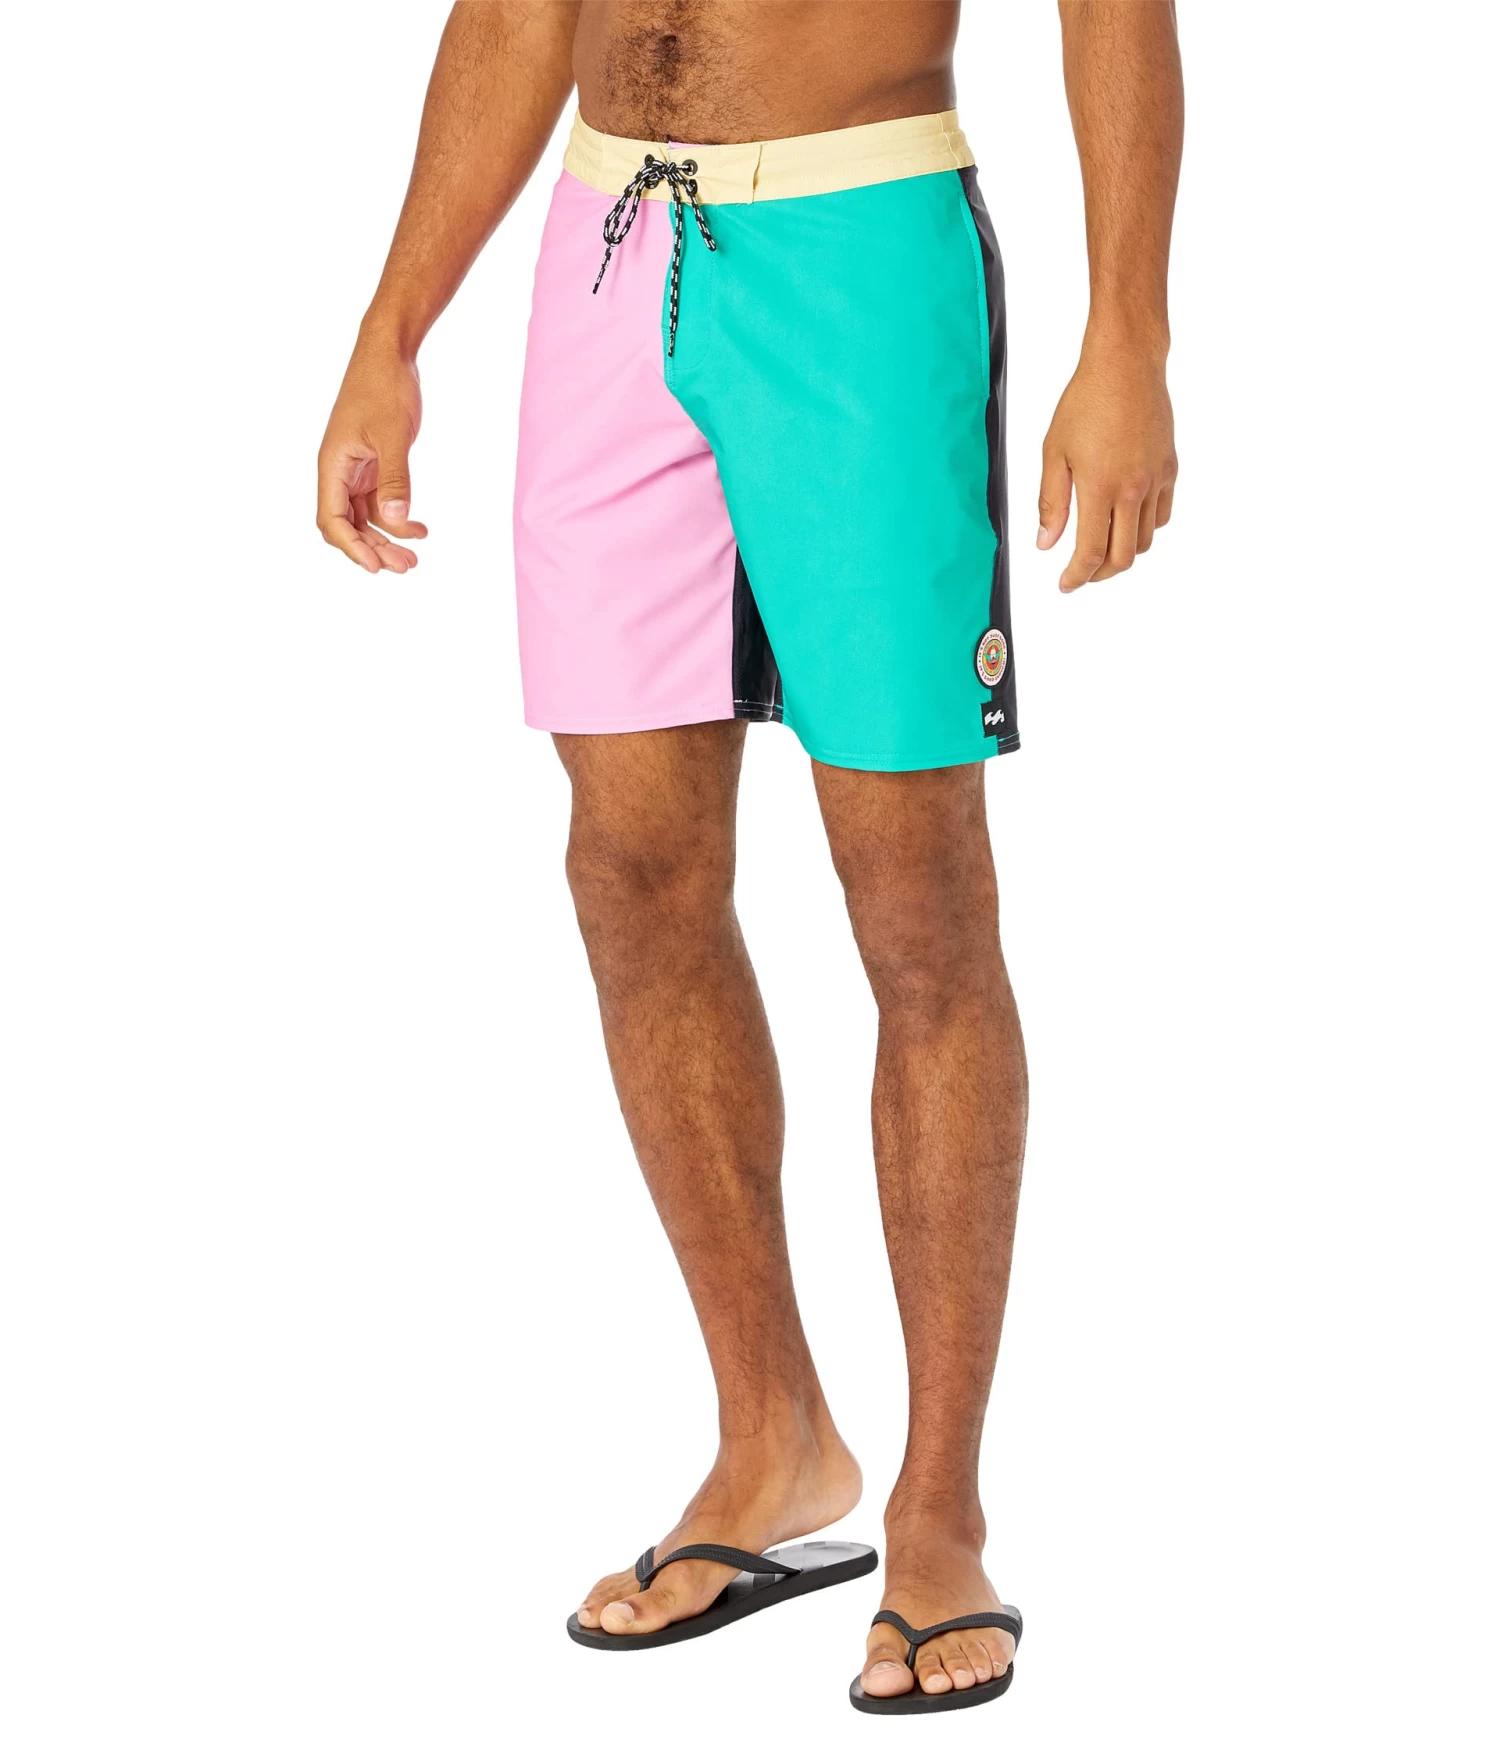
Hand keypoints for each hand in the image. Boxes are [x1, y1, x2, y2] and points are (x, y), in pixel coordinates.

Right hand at [316, 338, 427, 573]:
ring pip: (364, 518)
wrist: (389, 354)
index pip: (331, 519)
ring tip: (415, 558)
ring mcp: (355, 469)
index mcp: (332, 464)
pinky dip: (397, 519)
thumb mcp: (392, 436)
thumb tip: (393, 522)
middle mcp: (339, 471)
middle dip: (373, 549)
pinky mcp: (372, 465)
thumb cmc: (384, 387)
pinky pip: (380, 502)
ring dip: (387, 539)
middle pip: (347, 525)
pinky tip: (421, 530)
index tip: (375, 566)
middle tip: (406, 567)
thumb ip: (395, 480)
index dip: (351, 547)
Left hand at [1036, 338, 1176, 591]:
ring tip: (1102, 548)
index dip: (1077, 576)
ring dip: (1122, 553)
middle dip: (1100, 574)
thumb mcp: (1054, 452)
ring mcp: (1156, 480)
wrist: (1126, 366)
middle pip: (1123, 557)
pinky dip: (1144, 529)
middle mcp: (1133, 489)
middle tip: (1082, 574)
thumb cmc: (1086, 401)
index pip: (1091, 552)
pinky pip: (1161, 515)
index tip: (1065, 584)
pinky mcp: (1169, 469)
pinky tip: (1126, 522)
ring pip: (1145, 540)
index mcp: (1101, 487)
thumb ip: (1051, 503)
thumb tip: (1046, 543)